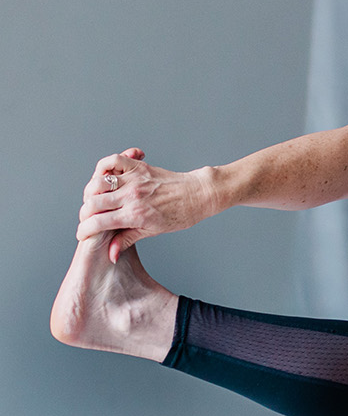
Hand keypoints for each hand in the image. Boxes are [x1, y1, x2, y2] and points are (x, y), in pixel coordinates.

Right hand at [77, 149, 217, 261]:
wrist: (197, 195)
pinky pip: (113, 160)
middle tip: (87, 217)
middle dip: (84, 213)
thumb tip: (111, 255)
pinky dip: (104, 165)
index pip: (98, 223)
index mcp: (134, 215)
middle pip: (93, 202)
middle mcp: (132, 196)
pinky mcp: (139, 167)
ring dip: (90, 191)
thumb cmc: (178, 215)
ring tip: (95, 199)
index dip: (84, 230)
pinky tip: (105, 174)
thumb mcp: (152, 231)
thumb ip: (127, 240)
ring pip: (98, 181)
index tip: (81, 233)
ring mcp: (134, 180)